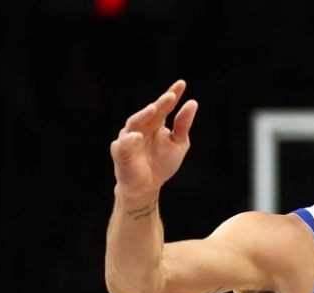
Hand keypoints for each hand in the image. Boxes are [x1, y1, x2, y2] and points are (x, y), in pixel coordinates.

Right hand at [110, 80, 198, 198]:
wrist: (147, 186)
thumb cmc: (161, 163)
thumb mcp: (178, 144)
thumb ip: (183, 125)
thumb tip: (193, 103)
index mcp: (156, 123)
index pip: (164, 106)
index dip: (172, 95)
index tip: (182, 83)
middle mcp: (141, 126)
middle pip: (150, 112)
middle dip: (160, 103)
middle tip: (171, 96)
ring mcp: (129, 137)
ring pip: (134, 123)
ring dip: (143, 115)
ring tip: (154, 108)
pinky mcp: (120, 151)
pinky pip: (124, 144)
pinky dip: (130, 139)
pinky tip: (138, 136)